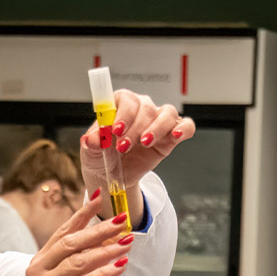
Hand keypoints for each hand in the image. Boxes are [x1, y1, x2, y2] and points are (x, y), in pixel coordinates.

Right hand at [0, 192, 132, 275]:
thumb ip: (77, 263)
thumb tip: (104, 240)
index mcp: (40, 262)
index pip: (63, 231)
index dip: (82, 213)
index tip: (99, 197)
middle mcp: (39, 271)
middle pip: (73, 242)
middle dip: (100, 229)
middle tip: (121, 220)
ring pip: (81, 261)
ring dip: (107, 250)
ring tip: (127, 243)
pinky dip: (104, 274)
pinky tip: (120, 267)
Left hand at [79, 89, 193, 224]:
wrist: (113, 176)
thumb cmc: (101, 157)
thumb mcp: (90, 151)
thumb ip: (91, 142)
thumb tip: (90, 139)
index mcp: (120, 105)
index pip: (126, 99)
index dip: (123, 113)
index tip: (115, 131)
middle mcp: (141, 108)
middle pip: (146, 108)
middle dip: (134, 129)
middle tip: (123, 147)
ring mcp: (158, 121)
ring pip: (167, 113)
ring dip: (157, 128)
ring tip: (145, 143)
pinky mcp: (171, 136)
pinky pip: (186, 125)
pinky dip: (183, 128)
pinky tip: (176, 136)